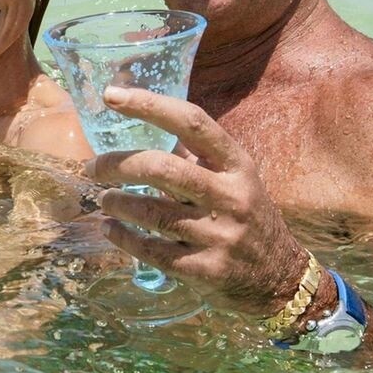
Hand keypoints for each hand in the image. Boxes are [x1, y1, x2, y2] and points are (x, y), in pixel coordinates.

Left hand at [84, 87, 310, 315]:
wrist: (280, 277)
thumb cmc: (247, 217)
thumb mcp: (235, 180)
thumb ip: (196, 158)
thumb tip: (142, 130)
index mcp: (237, 164)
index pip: (192, 122)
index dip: (149, 105)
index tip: (111, 95)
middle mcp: (230, 196)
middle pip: (163, 168)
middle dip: (118, 164)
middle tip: (93, 167)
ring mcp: (219, 235)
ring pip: (152, 212)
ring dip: (116, 202)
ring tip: (103, 198)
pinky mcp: (206, 270)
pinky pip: (152, 251)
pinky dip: (123, 237)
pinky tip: (110, 229)